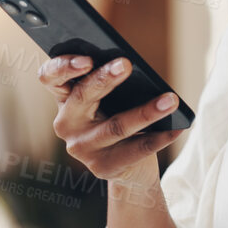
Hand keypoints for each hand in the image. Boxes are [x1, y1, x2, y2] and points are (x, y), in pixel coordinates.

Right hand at [39, 55, 184, 184]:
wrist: (129, 168)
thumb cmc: (118, 119)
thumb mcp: (110, 100)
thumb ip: (110, 84)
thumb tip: (131, 66)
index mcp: (64, 99)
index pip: (49, 77)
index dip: (63, 67)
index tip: (86, 59)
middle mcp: (66, 124)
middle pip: (83, 96)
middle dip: (105, 79)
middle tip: (127, 64)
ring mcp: (82, 148)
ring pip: (115, 125)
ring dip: (146, 111)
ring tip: (170, 100)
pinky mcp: (103, 167)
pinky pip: (136, 149)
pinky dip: (160, 137)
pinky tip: (177, 127)